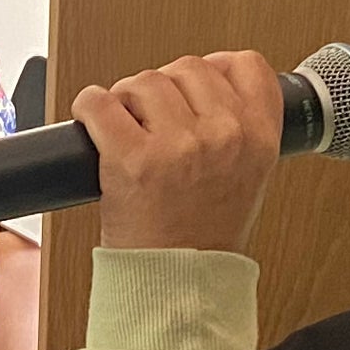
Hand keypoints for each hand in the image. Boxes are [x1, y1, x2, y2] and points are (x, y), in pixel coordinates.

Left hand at [74, 51, 284, 253]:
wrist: (178, 284)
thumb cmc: (205, 237)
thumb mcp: (249, 178)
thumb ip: (238, 130)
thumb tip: (201, 88)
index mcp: (259, 137)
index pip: (247, 65)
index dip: (217, 68)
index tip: (196, 85)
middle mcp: (224, 135)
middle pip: (186, 67)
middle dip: (164, 90)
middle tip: (154, 123)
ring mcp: (178, 145)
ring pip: (144, 81)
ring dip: (128, 101)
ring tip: (128, 133)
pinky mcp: (131, 158)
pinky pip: (99, 103)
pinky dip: (89, 108)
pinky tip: (95, 125)